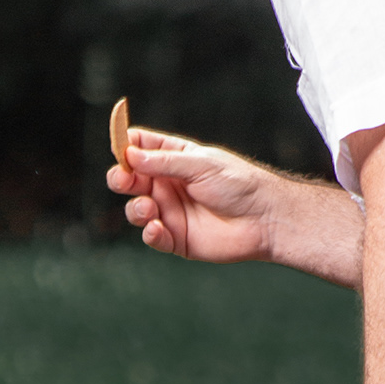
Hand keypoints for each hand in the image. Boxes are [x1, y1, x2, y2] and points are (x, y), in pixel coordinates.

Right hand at [108, 127, 279, 263]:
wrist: (265, 219)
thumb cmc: (238, 184)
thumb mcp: (201, 164)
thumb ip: (165, 162)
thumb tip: (130, 155)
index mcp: (174, 159)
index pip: (141, 147)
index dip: (126, 145)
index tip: (119, 147)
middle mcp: (168, 185)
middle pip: (130, 179)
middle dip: (121, 178)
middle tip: (123, 180)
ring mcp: (170, 212)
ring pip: (136, 210)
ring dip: (136, 208)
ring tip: (149, 208)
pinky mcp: (176, 238)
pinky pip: (153, 237)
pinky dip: (150, 233)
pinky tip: (158, 228)